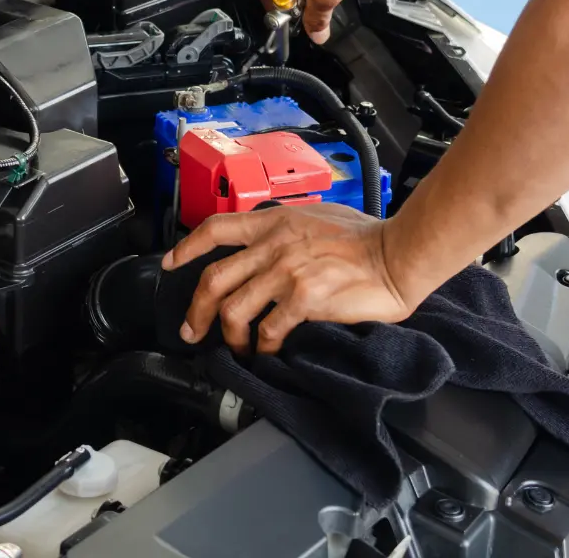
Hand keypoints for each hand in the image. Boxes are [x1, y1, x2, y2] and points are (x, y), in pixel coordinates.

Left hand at [161, 203, 412, 354]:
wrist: (397, 255)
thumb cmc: (366, 237)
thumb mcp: (316, 217)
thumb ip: (286, 230)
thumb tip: (269, 246)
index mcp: (274, 222)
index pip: (215, 228)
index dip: (187, 248)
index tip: (171, 264)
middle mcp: (273, 245)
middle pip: (213, 279)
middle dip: (196, 310)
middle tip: (192, 330)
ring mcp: (286, 272)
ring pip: (234, 309)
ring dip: (229, 336)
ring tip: (237, 348)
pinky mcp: (303, 299)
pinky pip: (268, 330)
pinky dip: (263, 346)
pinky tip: (268, 351)